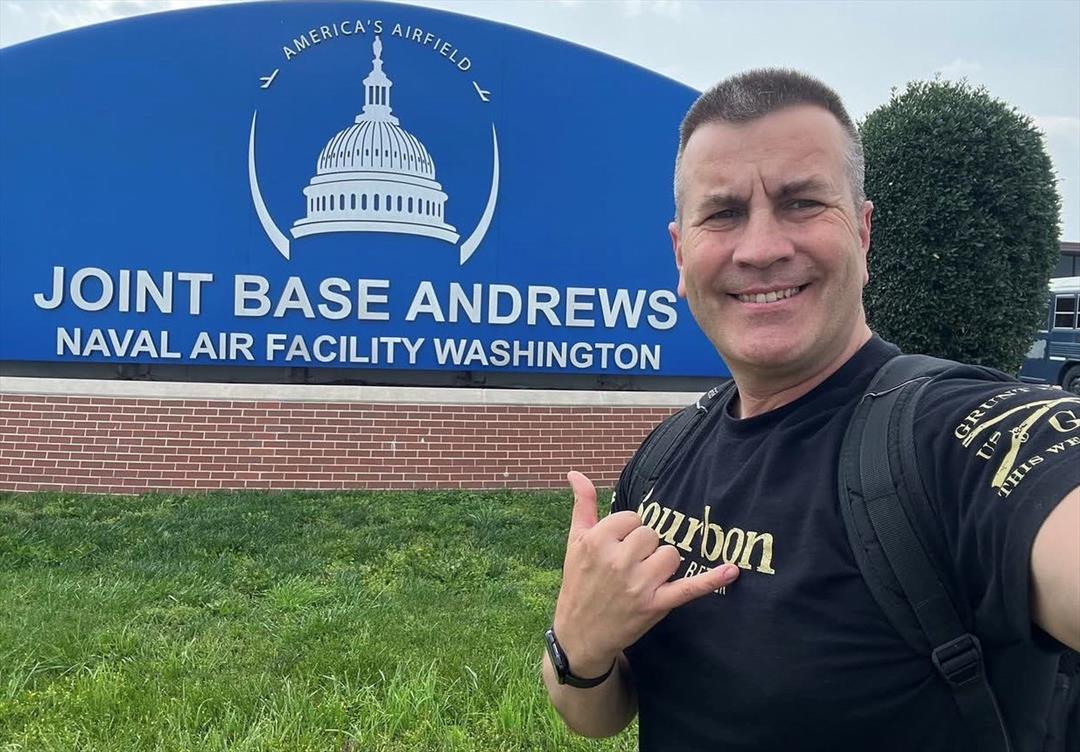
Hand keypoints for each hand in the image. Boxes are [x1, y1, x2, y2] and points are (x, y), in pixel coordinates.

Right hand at [552, 470, 739, 676]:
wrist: (580, 633)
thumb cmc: (579, 583)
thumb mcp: (574, 542)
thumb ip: (582, 505)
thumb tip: (575, 472)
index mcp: (596, 541)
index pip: (632, 518)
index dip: (627, 532)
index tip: (617, 548)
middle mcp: (617, 560)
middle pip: (652, 535)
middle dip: (644, 549)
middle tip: (627, 567)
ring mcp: (638, 584)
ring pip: (670, 555)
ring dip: (661, 565)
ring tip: (641, 579)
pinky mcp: (655, 605)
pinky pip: (688, 587)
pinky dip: (710, 580)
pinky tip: (732, 570)